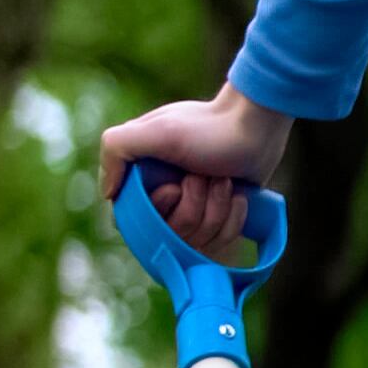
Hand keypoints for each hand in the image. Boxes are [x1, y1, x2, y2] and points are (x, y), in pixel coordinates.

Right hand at [98, 85, 292, 252]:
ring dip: (216, 207)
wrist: (258, 128)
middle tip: (205, 176)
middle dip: (194, 204)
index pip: (137, 219)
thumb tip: (109, 194)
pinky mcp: (221, 216)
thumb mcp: (155, 132)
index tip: (176, 187)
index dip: (160, 208)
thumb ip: (116, 149)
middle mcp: (167, 193)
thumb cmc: (209, 130)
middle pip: (173, 231)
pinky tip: (239, 195)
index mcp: (144, 175)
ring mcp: (195, 207)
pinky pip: (222, 239)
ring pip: (199, 236)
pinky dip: (233, 217)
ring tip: (225, 181)